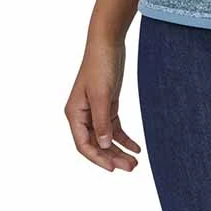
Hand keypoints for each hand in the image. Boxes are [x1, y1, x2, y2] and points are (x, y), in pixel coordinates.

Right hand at [65, 39, 142, 171]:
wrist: (108, 42)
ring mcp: (95, 110)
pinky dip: (124, 138)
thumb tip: (103, 145)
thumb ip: (101, 121)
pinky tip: (136, 147)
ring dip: (119, 150)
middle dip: (112, 157)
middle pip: (96, 144)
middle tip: (130, 168)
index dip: (98, 158)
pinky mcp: (107, 104)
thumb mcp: (102, 94)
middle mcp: (82, 115)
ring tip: (134, 163)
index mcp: (74, 114)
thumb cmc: (100, 65)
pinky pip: (114, 127)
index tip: (112, 168)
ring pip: (106, 138)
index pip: (84, 144)